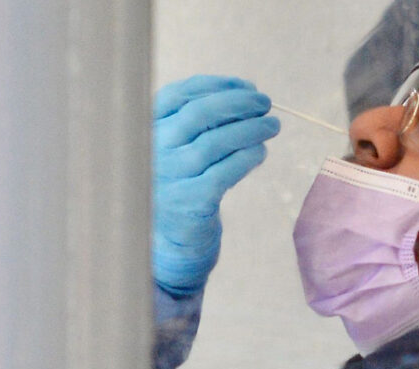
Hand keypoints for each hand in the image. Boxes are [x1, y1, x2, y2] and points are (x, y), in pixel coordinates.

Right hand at [152, 75, 279, 294]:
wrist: (172, 234)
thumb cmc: (183, 179)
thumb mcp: (180, 144)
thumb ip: (201, 118)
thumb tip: (246, 91)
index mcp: (147, 128)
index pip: (179, 94)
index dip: (217, 85)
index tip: (246, 86)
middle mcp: (153, 150)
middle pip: (199, 114)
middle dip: (239, 103)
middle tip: (265, 103)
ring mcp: (170, 176)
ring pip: (216, 142)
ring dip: (251, 129)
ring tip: (271, 126)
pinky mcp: (190, 200)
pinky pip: (225, 172)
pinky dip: (247, 158)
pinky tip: (260, 152)